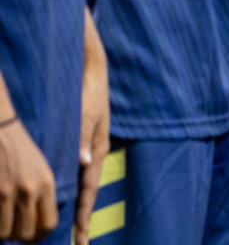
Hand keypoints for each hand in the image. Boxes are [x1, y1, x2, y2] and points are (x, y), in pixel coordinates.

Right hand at [0, 117, 57, 242]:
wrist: (1, 129)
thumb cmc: (21, 149)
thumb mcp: (41, 168)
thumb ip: (43, 193)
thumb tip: (42, 221)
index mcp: (46, 184)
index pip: (48, 224)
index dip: (40, 237)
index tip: (33, 237)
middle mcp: (28, 190)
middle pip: (25, 234)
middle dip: (19, 238)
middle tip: (14, 233)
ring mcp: (6, 192)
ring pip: (4, 233)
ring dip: (3, 233)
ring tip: (3, 225)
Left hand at [75, 13, 108, 244]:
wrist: (90, 71)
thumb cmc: (89, 92)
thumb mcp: (87, 115)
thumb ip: (84, 139)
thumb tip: (83, 163)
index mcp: (97, 149)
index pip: (90, 189)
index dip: (85, 215)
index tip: (81, 237)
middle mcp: (92, 153)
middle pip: (86, 193)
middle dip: (82, 218)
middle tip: (77, 242)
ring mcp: (86, 149)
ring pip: (79, 184)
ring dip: (74, 206)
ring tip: (67, 229)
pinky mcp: (78, 143)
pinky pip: (73, 172)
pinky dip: (69, 189)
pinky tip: (59, 197)